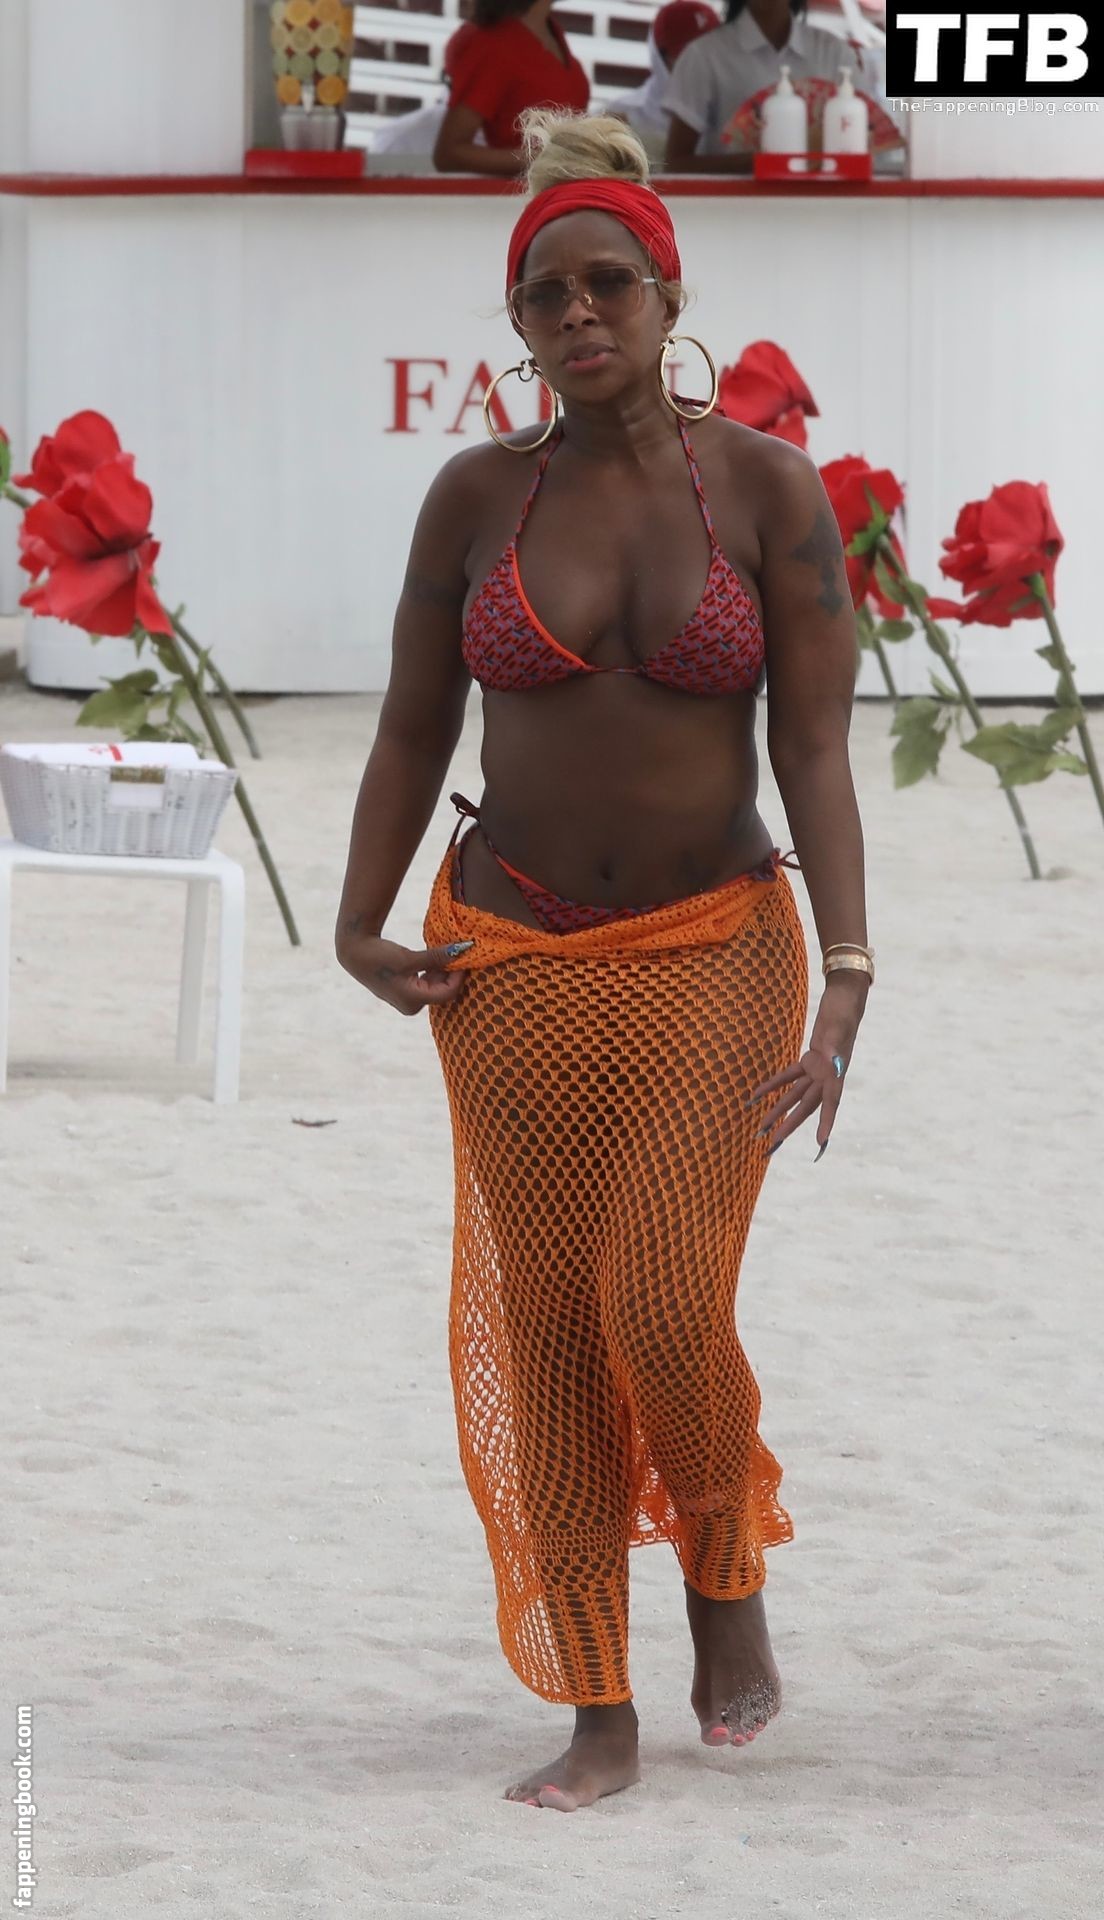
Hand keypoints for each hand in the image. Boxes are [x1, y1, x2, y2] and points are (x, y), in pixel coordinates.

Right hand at [337, 933, 471, 1015]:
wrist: (355, 953)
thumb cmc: (381, 956)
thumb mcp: (410, 957)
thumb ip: (438, 957)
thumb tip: (464, 949)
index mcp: (413, 1002)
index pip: (448, 992)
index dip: (459, 975)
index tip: (465, 956)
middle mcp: (411, 1006)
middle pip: (442, 991)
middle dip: (451, 972)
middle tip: (458, 952)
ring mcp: (407, 1000)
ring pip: (435, 987)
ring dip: (442, 971)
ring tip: (445, 952)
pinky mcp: (404, 992)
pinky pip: (426, 984)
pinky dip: (433, 972)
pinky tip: (434, 958)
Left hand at [747, 977, 865, 1158]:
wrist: (844, 997)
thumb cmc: (844, 1012)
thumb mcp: (839, 1029)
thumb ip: (835, 1048)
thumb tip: (835, 1065)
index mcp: (836, 1073)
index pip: (831, 1103)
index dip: (826, 1124)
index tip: (820, 1145)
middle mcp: (828, 1076)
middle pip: (806, 1107)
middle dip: (789, 1126)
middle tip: (772, 1146)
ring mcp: (819, 1069)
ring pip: (795, 1095)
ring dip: (777, 1110)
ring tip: (759, 1129)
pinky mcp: (810, 1058)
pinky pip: (789, 1076)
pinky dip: (773, 1085)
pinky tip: (757, 1095)